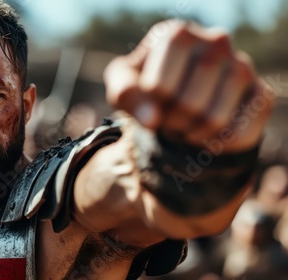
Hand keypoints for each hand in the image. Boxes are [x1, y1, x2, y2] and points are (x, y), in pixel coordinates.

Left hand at [104, 20, 273, 152]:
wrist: (178, 94)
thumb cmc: (146, 84)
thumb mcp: (125, 85)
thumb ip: (127, 95)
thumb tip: (152, 119)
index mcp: (178, 34)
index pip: (159, 88)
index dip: (151, 106)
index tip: (151, 101)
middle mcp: (216, 42)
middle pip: (188, 105)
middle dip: (171, 122)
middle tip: (168, 118)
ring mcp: (243, 67)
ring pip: (215, 120)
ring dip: (191, 134)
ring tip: (184, 122)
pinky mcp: (261, 95)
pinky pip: (238, 134)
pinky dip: (215, 143)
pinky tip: (206, 131)